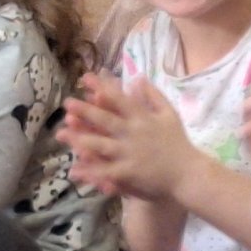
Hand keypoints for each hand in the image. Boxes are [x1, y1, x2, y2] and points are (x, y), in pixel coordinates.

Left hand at [61, 71, 197, 199]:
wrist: (189, 173)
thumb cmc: (179, 143)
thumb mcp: (169, 113)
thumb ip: (153, 95)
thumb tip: (137, 77)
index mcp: (143, 117)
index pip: (119, 98)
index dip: (101, 87)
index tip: (86, 78)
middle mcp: (134, 133)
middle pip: (105, 120)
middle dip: (85, 111)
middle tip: (67, 103)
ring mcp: (130, 153)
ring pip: (100, 144)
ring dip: (79, 139)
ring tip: (61, 133)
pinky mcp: (129, 172)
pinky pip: (105, 171)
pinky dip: (90, 170)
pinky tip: (74, 169)